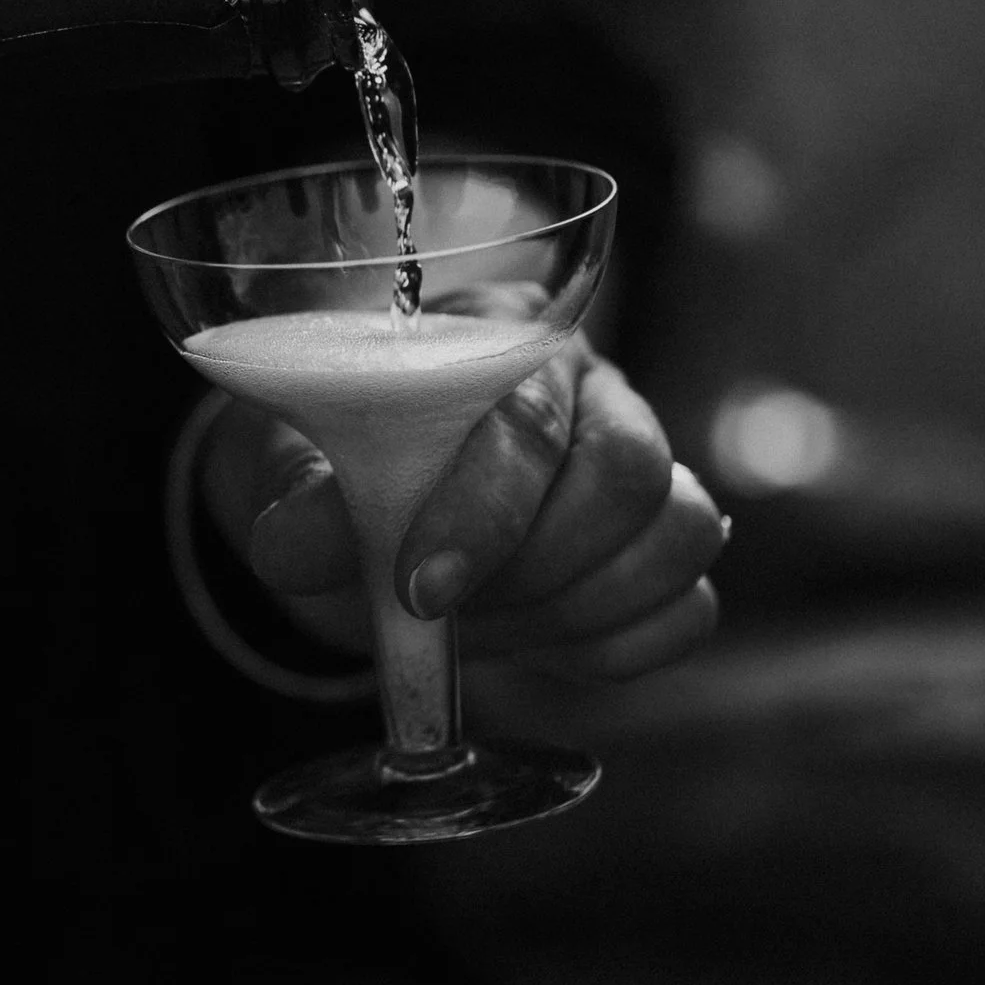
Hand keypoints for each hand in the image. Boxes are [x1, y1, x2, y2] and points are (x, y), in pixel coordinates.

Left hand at [200, 335, 723, 679]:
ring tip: (483, 622)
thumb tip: (296, 546)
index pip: (531, 417)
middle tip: (445, 607)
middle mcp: (593, 389)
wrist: (348, 518)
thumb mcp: (294, 473)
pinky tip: (541, 641)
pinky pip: (690, 608)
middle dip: (534, 566)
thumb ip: (303, 502)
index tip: (421, 588)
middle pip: (629, 472)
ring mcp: (646, 468)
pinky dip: (620, 646)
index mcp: (502, 338)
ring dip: (576, 607)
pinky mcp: (658, 553)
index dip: (484, 511)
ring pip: (681, 534)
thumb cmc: (331, 469)